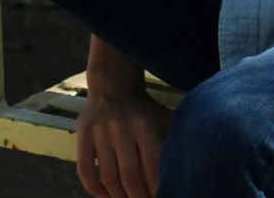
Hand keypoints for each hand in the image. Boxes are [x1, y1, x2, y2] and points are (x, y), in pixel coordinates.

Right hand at [75, 79, 172, 197]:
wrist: (113, 86)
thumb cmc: (144, 110)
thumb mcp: (163, 118)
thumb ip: (175, 138)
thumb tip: (190, 166)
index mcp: (145, 125)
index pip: (152, 166)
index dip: (156, 188)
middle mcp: (122, 128)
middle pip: (130, 176)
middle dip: (138, 197)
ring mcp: (100, 132)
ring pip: (108, 176)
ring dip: (117, 197)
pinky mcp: (82, 135)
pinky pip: (84, 169)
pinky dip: (93, 188)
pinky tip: (104, 195)